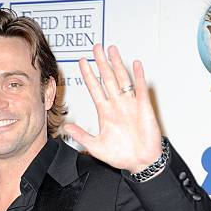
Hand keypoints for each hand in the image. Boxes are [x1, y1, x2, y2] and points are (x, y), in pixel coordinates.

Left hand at [63, 45, 161, 173]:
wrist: (141, 162)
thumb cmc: (121, 156)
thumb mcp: (96, 147)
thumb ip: (81, 135)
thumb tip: (66, 127)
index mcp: (105, 113)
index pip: (95, 88)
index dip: (88, 75)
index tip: (82, 63)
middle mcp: (117, 105)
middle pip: (107, 78)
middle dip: (101, 63)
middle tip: (96, 48)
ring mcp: (130, 105)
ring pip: (122, 79)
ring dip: (117, 64)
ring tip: (111, 50)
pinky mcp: (143, 107)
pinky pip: (140, 89)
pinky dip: (138, 76)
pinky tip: (135, 64)